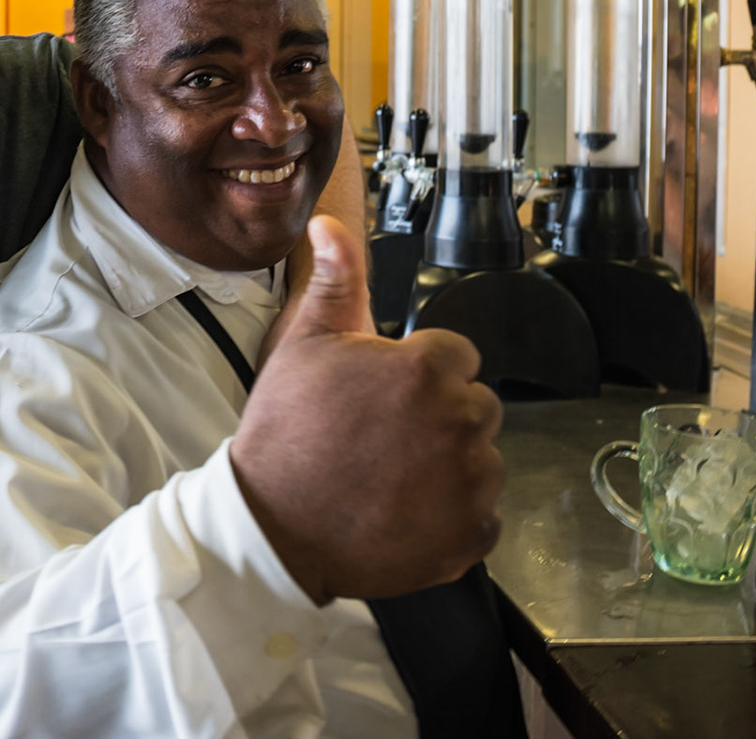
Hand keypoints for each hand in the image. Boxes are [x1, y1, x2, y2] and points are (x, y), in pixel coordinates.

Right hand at [233, 219, 503, 603]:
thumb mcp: (304, 345)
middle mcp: (461, 420)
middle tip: (385, 439)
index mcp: (428, 368)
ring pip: (482, 460)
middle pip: (476, 407)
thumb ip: (336, 282)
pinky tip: (406, 513)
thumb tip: (328, 224)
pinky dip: (453, 518)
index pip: (457, 357)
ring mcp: (472, 482)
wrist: (273, 524)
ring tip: (392, 479)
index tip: (383, 397)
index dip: (419, 374)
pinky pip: (481, 515)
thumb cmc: (286, 431)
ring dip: (450, 467)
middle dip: (441, 417)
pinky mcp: (472, 533)